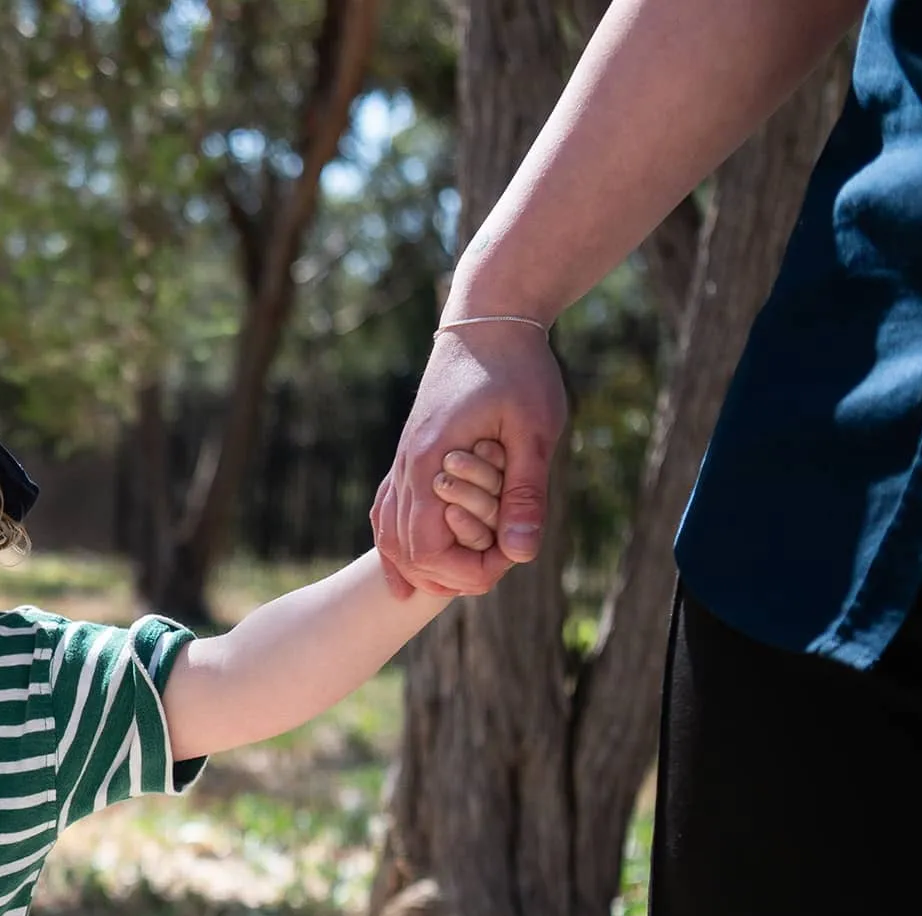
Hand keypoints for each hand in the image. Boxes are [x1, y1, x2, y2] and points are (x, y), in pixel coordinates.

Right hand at [372, 322, 566, 596]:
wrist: (489, 319)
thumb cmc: (518, 370)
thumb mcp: (535, 432)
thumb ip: (525, 494)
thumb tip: (521, 554)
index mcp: (431, 463)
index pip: (426, 548)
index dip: (464, 572)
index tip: (504, 564)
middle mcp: (407, 466)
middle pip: (401, 548)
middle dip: (440, 576)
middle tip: (486, 577)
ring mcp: (403, 459)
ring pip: (385, 531)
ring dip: (410, 565)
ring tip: (434, 591)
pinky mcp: (410, 451)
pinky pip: (387, 508)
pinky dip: (394, 540)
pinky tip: (407, 557)